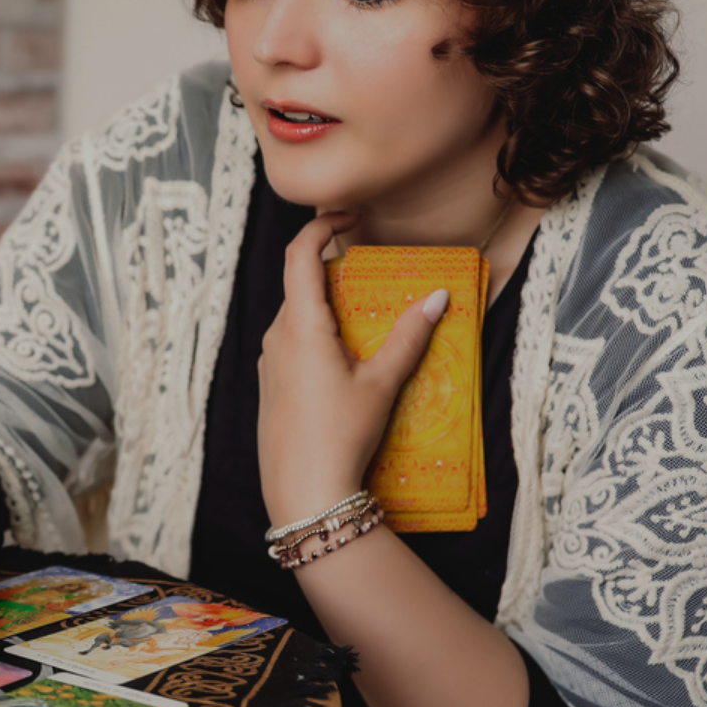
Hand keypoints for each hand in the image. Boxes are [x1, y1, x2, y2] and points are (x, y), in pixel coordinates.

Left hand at [257, 212, 448, 524]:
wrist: (303, 491)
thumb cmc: (342, 434)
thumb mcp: (382, 383)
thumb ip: (409, 336)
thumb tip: (438, 296)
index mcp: (300, 326)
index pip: (298, 255)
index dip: (322, 226)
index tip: (350, 215)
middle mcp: (275, 337)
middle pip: (300, 286)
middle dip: (336, 273)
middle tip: (376, 275)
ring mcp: (268, 362)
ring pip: (297, 318)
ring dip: (329, 309)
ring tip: (369, 323)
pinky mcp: (269, 385)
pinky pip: (292, 345)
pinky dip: (318, 336)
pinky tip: (347, 362)